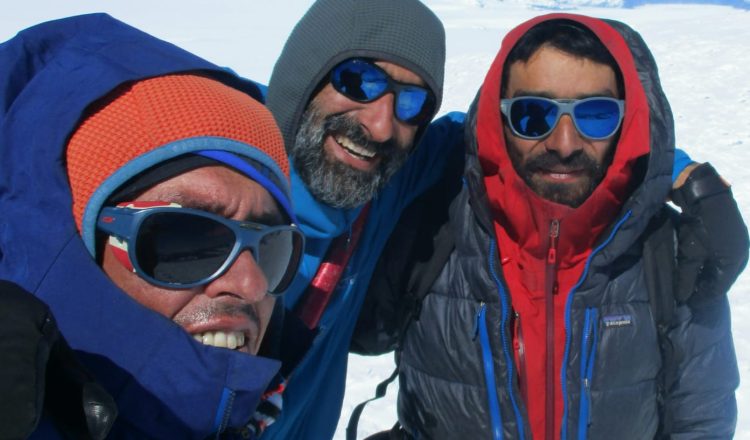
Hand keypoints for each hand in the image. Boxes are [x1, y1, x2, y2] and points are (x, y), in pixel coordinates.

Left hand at [671, 163, 748, 301]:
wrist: (704, 193)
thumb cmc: (698, 227)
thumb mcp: (689, 255)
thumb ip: (686, 278)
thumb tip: (682, 297)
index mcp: (734, 262)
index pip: (718, 288)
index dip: (701, 297)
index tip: (686, 302)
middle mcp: (741, 254)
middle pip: (721, 278)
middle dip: (704, 286)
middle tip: (685, 291)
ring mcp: (738, 242)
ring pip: (721, 266)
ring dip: (706, 273)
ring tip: (689, 279)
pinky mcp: (732, 232)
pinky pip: (721, 255)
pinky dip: (709, 261)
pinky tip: (697, 262)